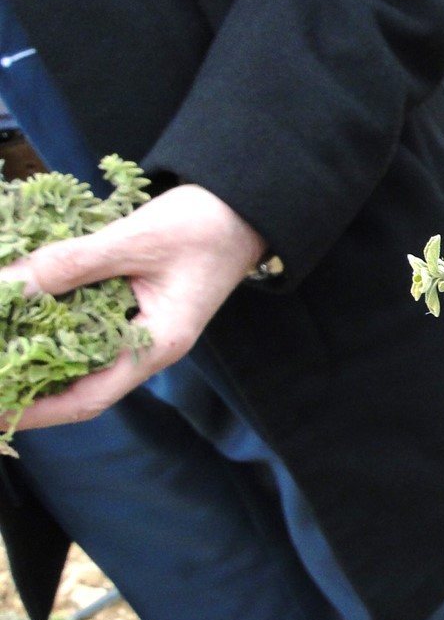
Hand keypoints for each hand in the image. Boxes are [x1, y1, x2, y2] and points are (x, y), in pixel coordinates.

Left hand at [1, 184, 267, 427]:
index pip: (90, 398)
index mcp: (158, 344)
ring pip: (80, 357)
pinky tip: (23, 312)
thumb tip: (8, 284)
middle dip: (27, 386)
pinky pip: (87, 328)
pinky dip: (52, 324)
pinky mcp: (135, 307)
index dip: (37, 411)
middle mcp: (149, 347)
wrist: (243, 207)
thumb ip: (73, 262)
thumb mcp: (136, 239)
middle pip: (79, 385)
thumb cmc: (204, 226)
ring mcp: (142, 329)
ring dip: (35, 355)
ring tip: (0, 346)